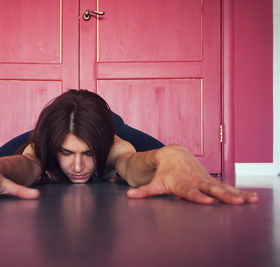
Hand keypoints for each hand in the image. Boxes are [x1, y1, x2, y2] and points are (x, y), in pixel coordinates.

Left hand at [126, 145, 258, 204]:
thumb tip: (129, 195)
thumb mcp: (154, 182)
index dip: (198, 196)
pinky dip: (240, 191)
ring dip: (236, 193)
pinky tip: (253, 198)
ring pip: (223, 187)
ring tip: (250, 200)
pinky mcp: (212, 180)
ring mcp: (206, 179)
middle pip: (211, 189)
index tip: (208, 202)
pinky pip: (227, 187)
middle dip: (223, 195)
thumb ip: (144, 190)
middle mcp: (196, 180)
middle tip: (235, 202)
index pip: (191, 192)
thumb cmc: (163, 171)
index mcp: (182, 183)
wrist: (173, 153)